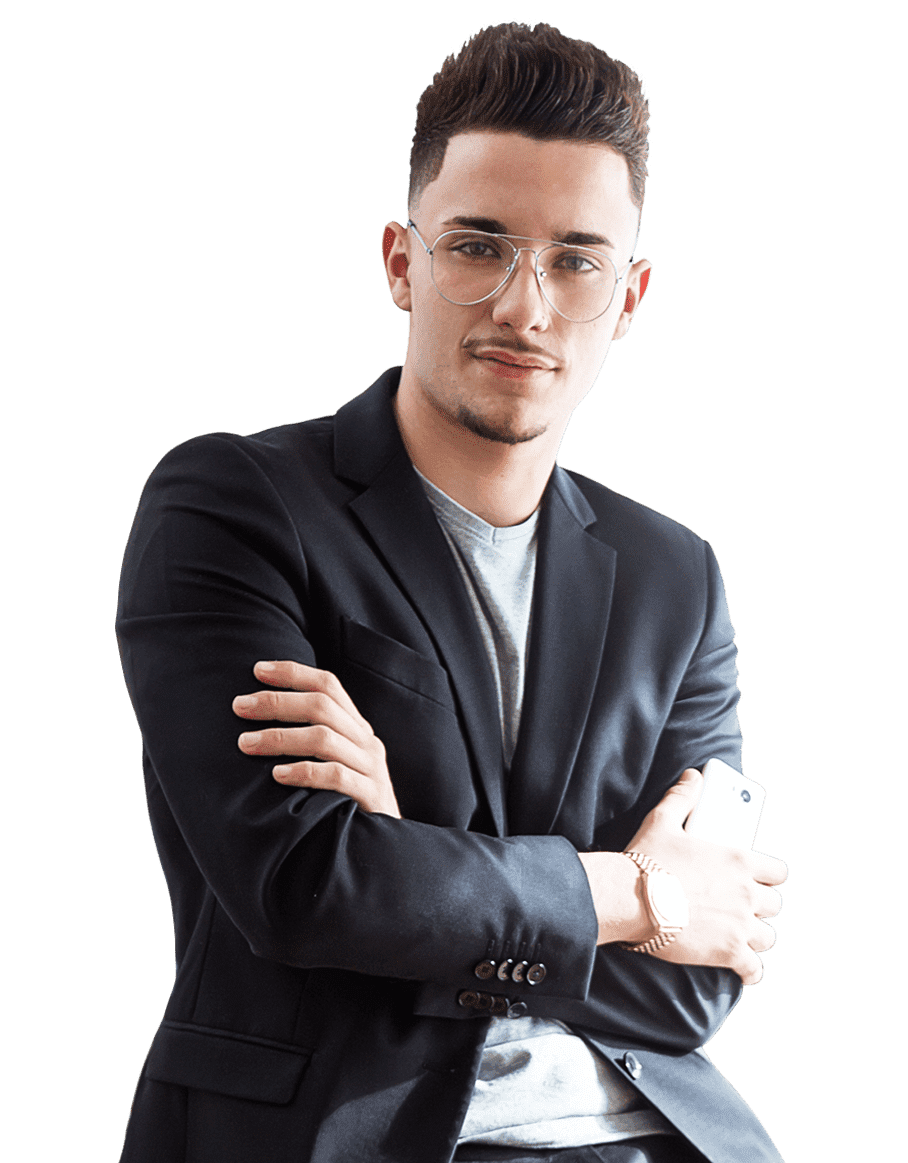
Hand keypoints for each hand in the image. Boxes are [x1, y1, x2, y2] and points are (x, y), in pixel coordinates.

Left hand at [233, 661, 401, 817]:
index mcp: (357, 728)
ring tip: (245, 743)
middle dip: (276, 702)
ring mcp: (371, 769)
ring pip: (324, 738)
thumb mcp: (336, 764)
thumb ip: (312, 742)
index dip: (293, 672)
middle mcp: (366, 742)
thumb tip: (256, 719)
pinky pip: (335, 777)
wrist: (388, 848)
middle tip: (239, 706)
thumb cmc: (346, 803)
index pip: (329, 685)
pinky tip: (277, 775)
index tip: (257, 670)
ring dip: (280, 736)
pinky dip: (304, 772)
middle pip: (322, 706)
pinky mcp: (370, 797)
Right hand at [578, 769, 787, 985]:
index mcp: (740, 861)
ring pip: (768, 937)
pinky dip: (751, 970)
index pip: (778, 872)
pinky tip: (744, 969)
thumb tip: (692, 776)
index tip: (758, 880)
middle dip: (762, 907)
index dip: (770, 877)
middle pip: (775, 905)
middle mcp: (747, 894)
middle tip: (741, 908)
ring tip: (741, 937)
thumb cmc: (647, 858)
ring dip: (757, 937)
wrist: (632, 899)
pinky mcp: (729, 953)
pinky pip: (754, 969)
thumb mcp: (663, 820)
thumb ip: (682, 797)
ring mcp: (741, 925)